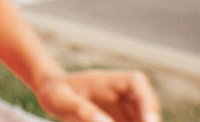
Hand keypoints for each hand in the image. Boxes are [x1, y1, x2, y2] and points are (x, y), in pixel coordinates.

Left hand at [35, 70, 159, 121]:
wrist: (49, 94)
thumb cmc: (54, 92)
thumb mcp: (61, 99)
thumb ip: (82, 110)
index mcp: (108, 80)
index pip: (137, 83)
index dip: (148, 101)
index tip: (149, 121)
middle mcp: (121, 94)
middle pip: (147, 106)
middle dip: (148, 121)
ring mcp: (122, 109)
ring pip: (141, 119)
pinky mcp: (118, 121)